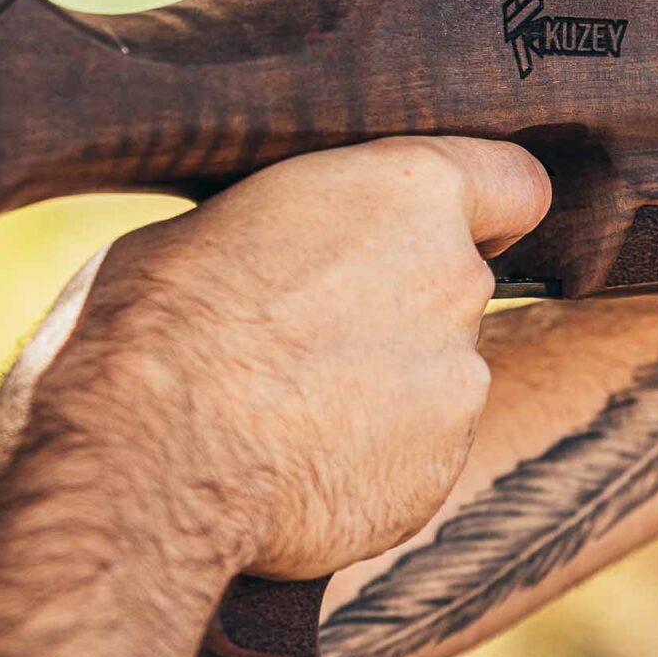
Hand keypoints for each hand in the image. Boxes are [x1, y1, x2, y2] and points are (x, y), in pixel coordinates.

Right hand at [18, 137, 550, 579]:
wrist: (143, 464)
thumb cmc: (149, 325)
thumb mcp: (206, 226)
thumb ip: (294, 230)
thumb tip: (286, 251)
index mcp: (409, 195)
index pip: (514, 183)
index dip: (489, 208)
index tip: (455, 226)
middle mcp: (458, 283)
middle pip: (454, 286)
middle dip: (396, 308)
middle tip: (298, 339)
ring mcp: (458, 385)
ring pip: (432, 378)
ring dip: (377, 391)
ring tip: (274, 417)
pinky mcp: (438, 473)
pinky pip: (409, 456)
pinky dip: (363, 462)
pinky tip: (284, 471)